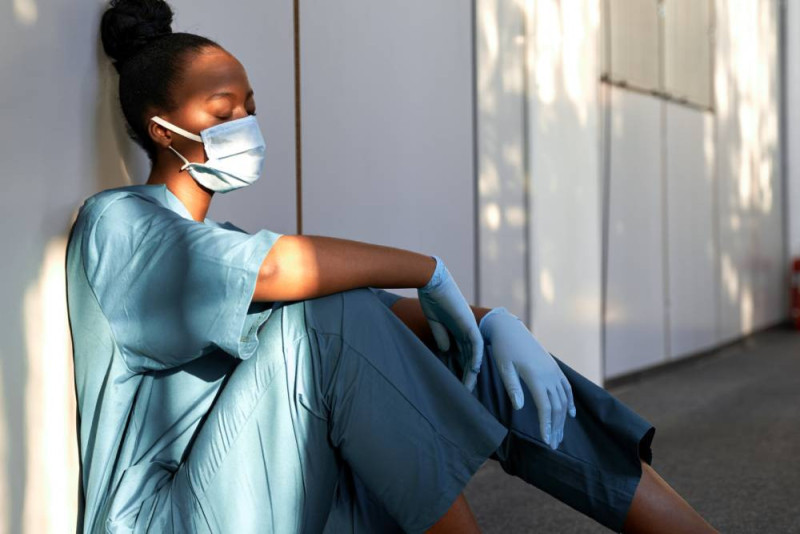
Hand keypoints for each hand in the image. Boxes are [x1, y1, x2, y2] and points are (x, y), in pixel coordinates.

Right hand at [417, 255, 483, 391]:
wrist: (431, 281)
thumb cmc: (431, 297)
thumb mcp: (435, 322)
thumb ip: (441, 336)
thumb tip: (446, 351)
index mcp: (458, 329)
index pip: (462, 353)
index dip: (460, 368)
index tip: (456, 383)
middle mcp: (466, 329)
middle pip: (470, 356)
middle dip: (467, 374)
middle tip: (465, 392)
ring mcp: (469, 326)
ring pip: (474, 353)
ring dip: (472, 371)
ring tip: (469, 387)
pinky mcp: (468, 322)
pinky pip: (475, 343)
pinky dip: (476, 356)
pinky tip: (474, 369)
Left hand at [479, 307, 575, 449]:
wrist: (510, 329)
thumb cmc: (503, 349)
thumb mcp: (503, 367)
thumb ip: (513, 387)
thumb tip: (520, 408)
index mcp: (535, 376)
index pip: (545, 407)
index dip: (547, 425)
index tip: (546, 442)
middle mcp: (549, 375)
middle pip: (557, 407)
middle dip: (556, 427)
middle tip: (553, 445)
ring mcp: (553, 371)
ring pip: (563, 399)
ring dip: (562, 419)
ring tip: (559, 435)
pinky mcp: (554, 368)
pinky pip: (567, 387)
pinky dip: (570, 402)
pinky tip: (571, 414)